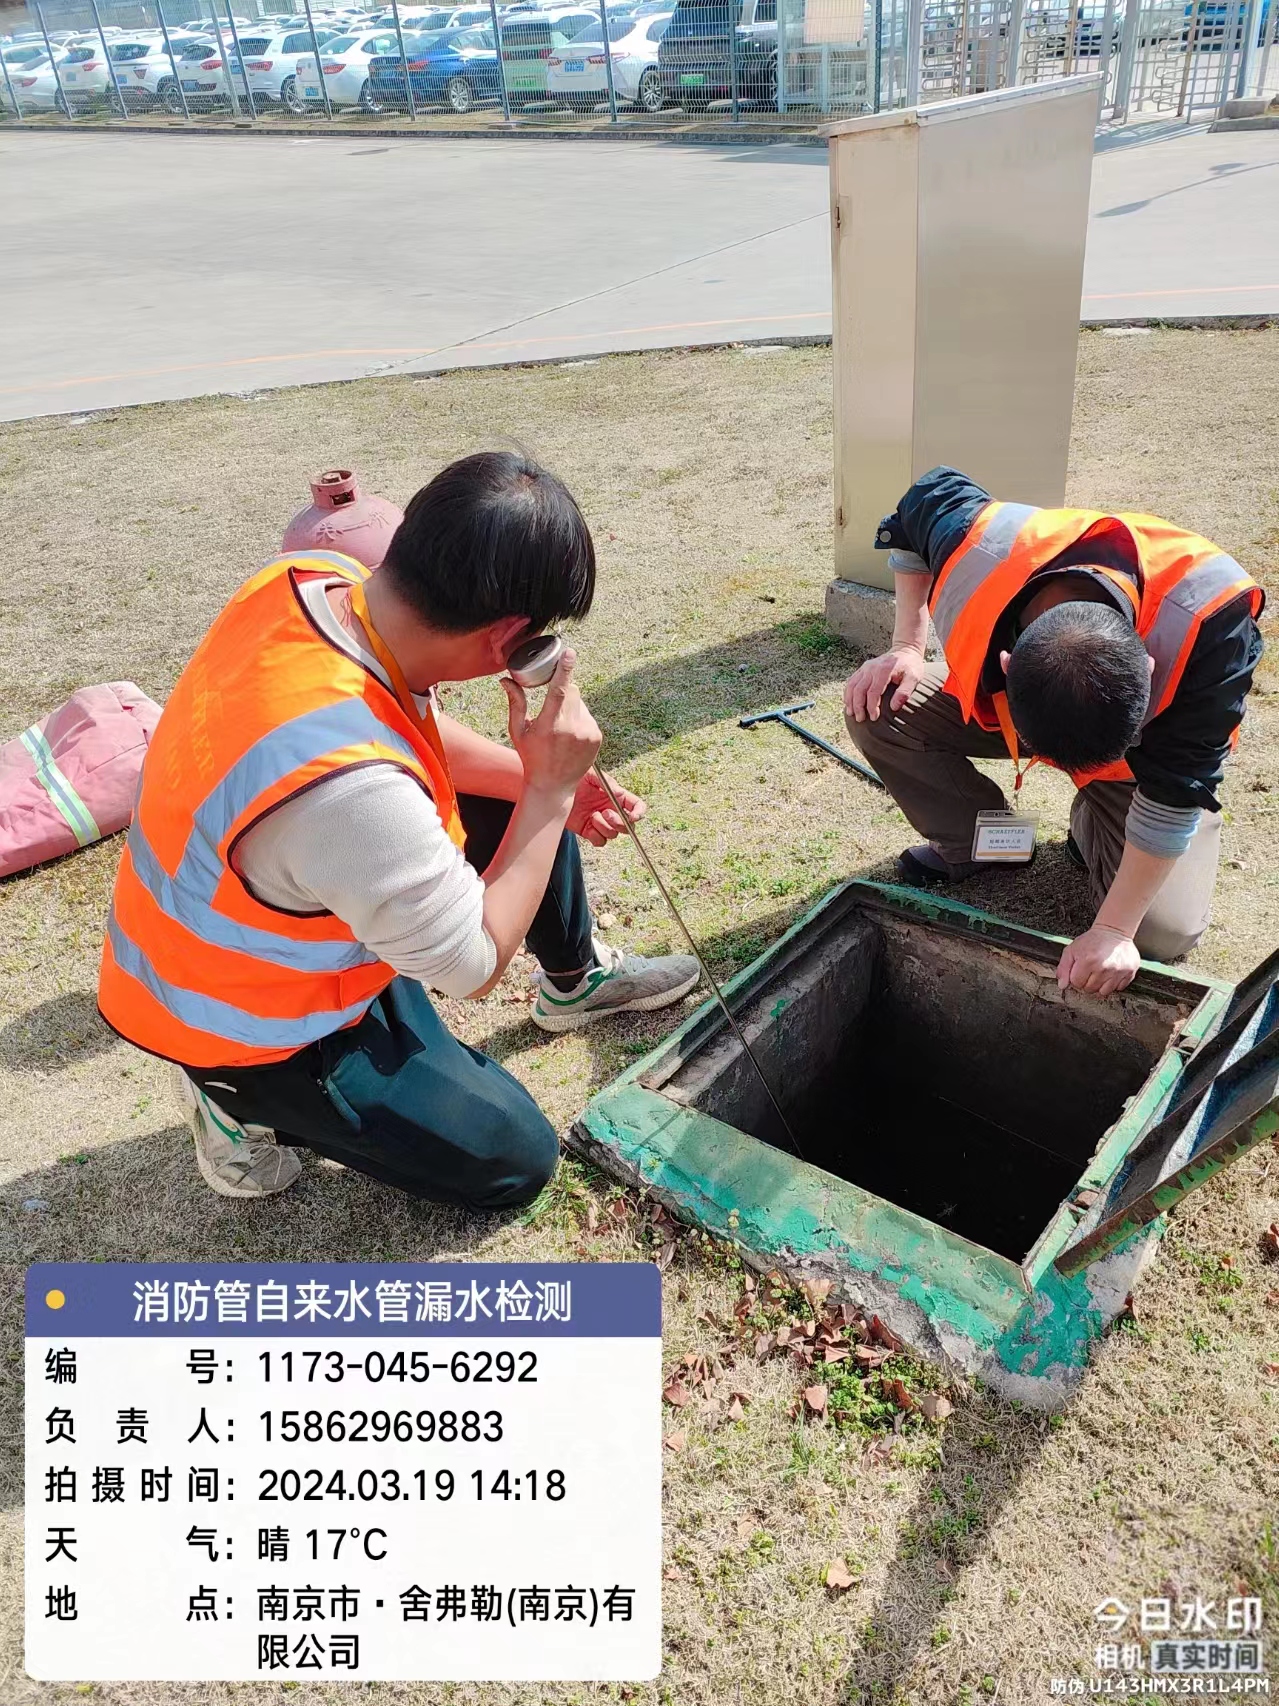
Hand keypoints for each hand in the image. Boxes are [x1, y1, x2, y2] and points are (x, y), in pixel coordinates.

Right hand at [502, 648, 600, 803]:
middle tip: (552, 703)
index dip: (565, 669)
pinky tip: (570, 733)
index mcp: (549, 726)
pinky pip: (588, 715)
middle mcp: (571, 729)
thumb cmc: (531, 757)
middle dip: (562, 689)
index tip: (570, 652)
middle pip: (571, 691)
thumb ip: (515, 703)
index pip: (559, 691)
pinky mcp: (596, 737)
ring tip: (560, 727)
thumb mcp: (518, 731)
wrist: (553, 786)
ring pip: (580, 702)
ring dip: (570, 705)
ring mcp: (587, 733)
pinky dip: (579, 717)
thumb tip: (506, 680)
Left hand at [567, 770, 645, 846]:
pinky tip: (588, 825)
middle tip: (606, 813)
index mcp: (616, 796)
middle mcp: (611, 810)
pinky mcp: (588, 831)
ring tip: (592, 816)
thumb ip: (607, 783)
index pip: (637, 806)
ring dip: (605, 827)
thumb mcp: (591, 774)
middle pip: (628, 826)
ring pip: (613, 834)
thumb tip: (619, 793)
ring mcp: (600, 822)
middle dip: (620, 823)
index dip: (639, 812)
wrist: (554, 788)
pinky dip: (596, 836)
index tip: (633, 816)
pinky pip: (600, 841)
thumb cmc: (574, 778)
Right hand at [844, 646, 927, 722]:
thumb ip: (904, 692)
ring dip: (850, 700)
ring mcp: (865, 667)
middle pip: (859, 689)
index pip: (873, 692)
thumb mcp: (914, 678)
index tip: (874, 718)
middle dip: (858, 706)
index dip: (871, 706)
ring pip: (852, 685)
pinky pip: (851, 681)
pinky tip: (849, 702)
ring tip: (851, 713)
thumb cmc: (911, 665)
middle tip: (860, 719)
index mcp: (884, 670)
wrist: (905, 650)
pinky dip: (848, 693)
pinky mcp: (863, 669)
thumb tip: (893, 707)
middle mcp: (871, 668)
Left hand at [1056, 924, 1140, 997]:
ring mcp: (1118, 971)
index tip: (1080, 970)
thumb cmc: (1092, 940)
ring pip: (1104, 992)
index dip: (1076, 977)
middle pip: (1090, 989)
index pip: (1077, 983)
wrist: (1114, 931)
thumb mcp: (1072, 950)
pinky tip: (1111, 973)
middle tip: (1090, 970)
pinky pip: (1118, 988)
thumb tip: (1062, 985)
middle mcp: (1104, 967)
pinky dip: (1113, 983)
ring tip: (1100, 972)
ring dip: (1100, 985)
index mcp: (1088, 961)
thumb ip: (1063, 968)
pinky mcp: (1130, 972)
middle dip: (1087, 982)